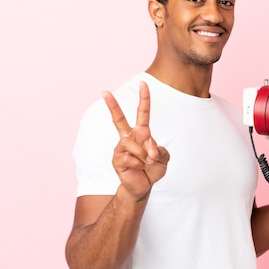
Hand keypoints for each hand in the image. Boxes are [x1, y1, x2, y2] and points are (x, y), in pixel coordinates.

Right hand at [103, 81, 169, 199]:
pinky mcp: (117, 160)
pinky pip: (130, 158)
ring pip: (132, 145)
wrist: (143, 185)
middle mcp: (128, 137)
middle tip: (104, 91)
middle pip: (118, 119)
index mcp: (141, 132)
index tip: (143, 83)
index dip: (144, 98)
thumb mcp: (163, 158)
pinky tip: (140, 168)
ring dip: (144, 155)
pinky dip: (140, 164)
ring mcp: (121, 148)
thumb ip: (160, 151)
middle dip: (112, 105)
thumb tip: (148, 151)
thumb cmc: (153, 168)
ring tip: (147, 162)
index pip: (142, 113)